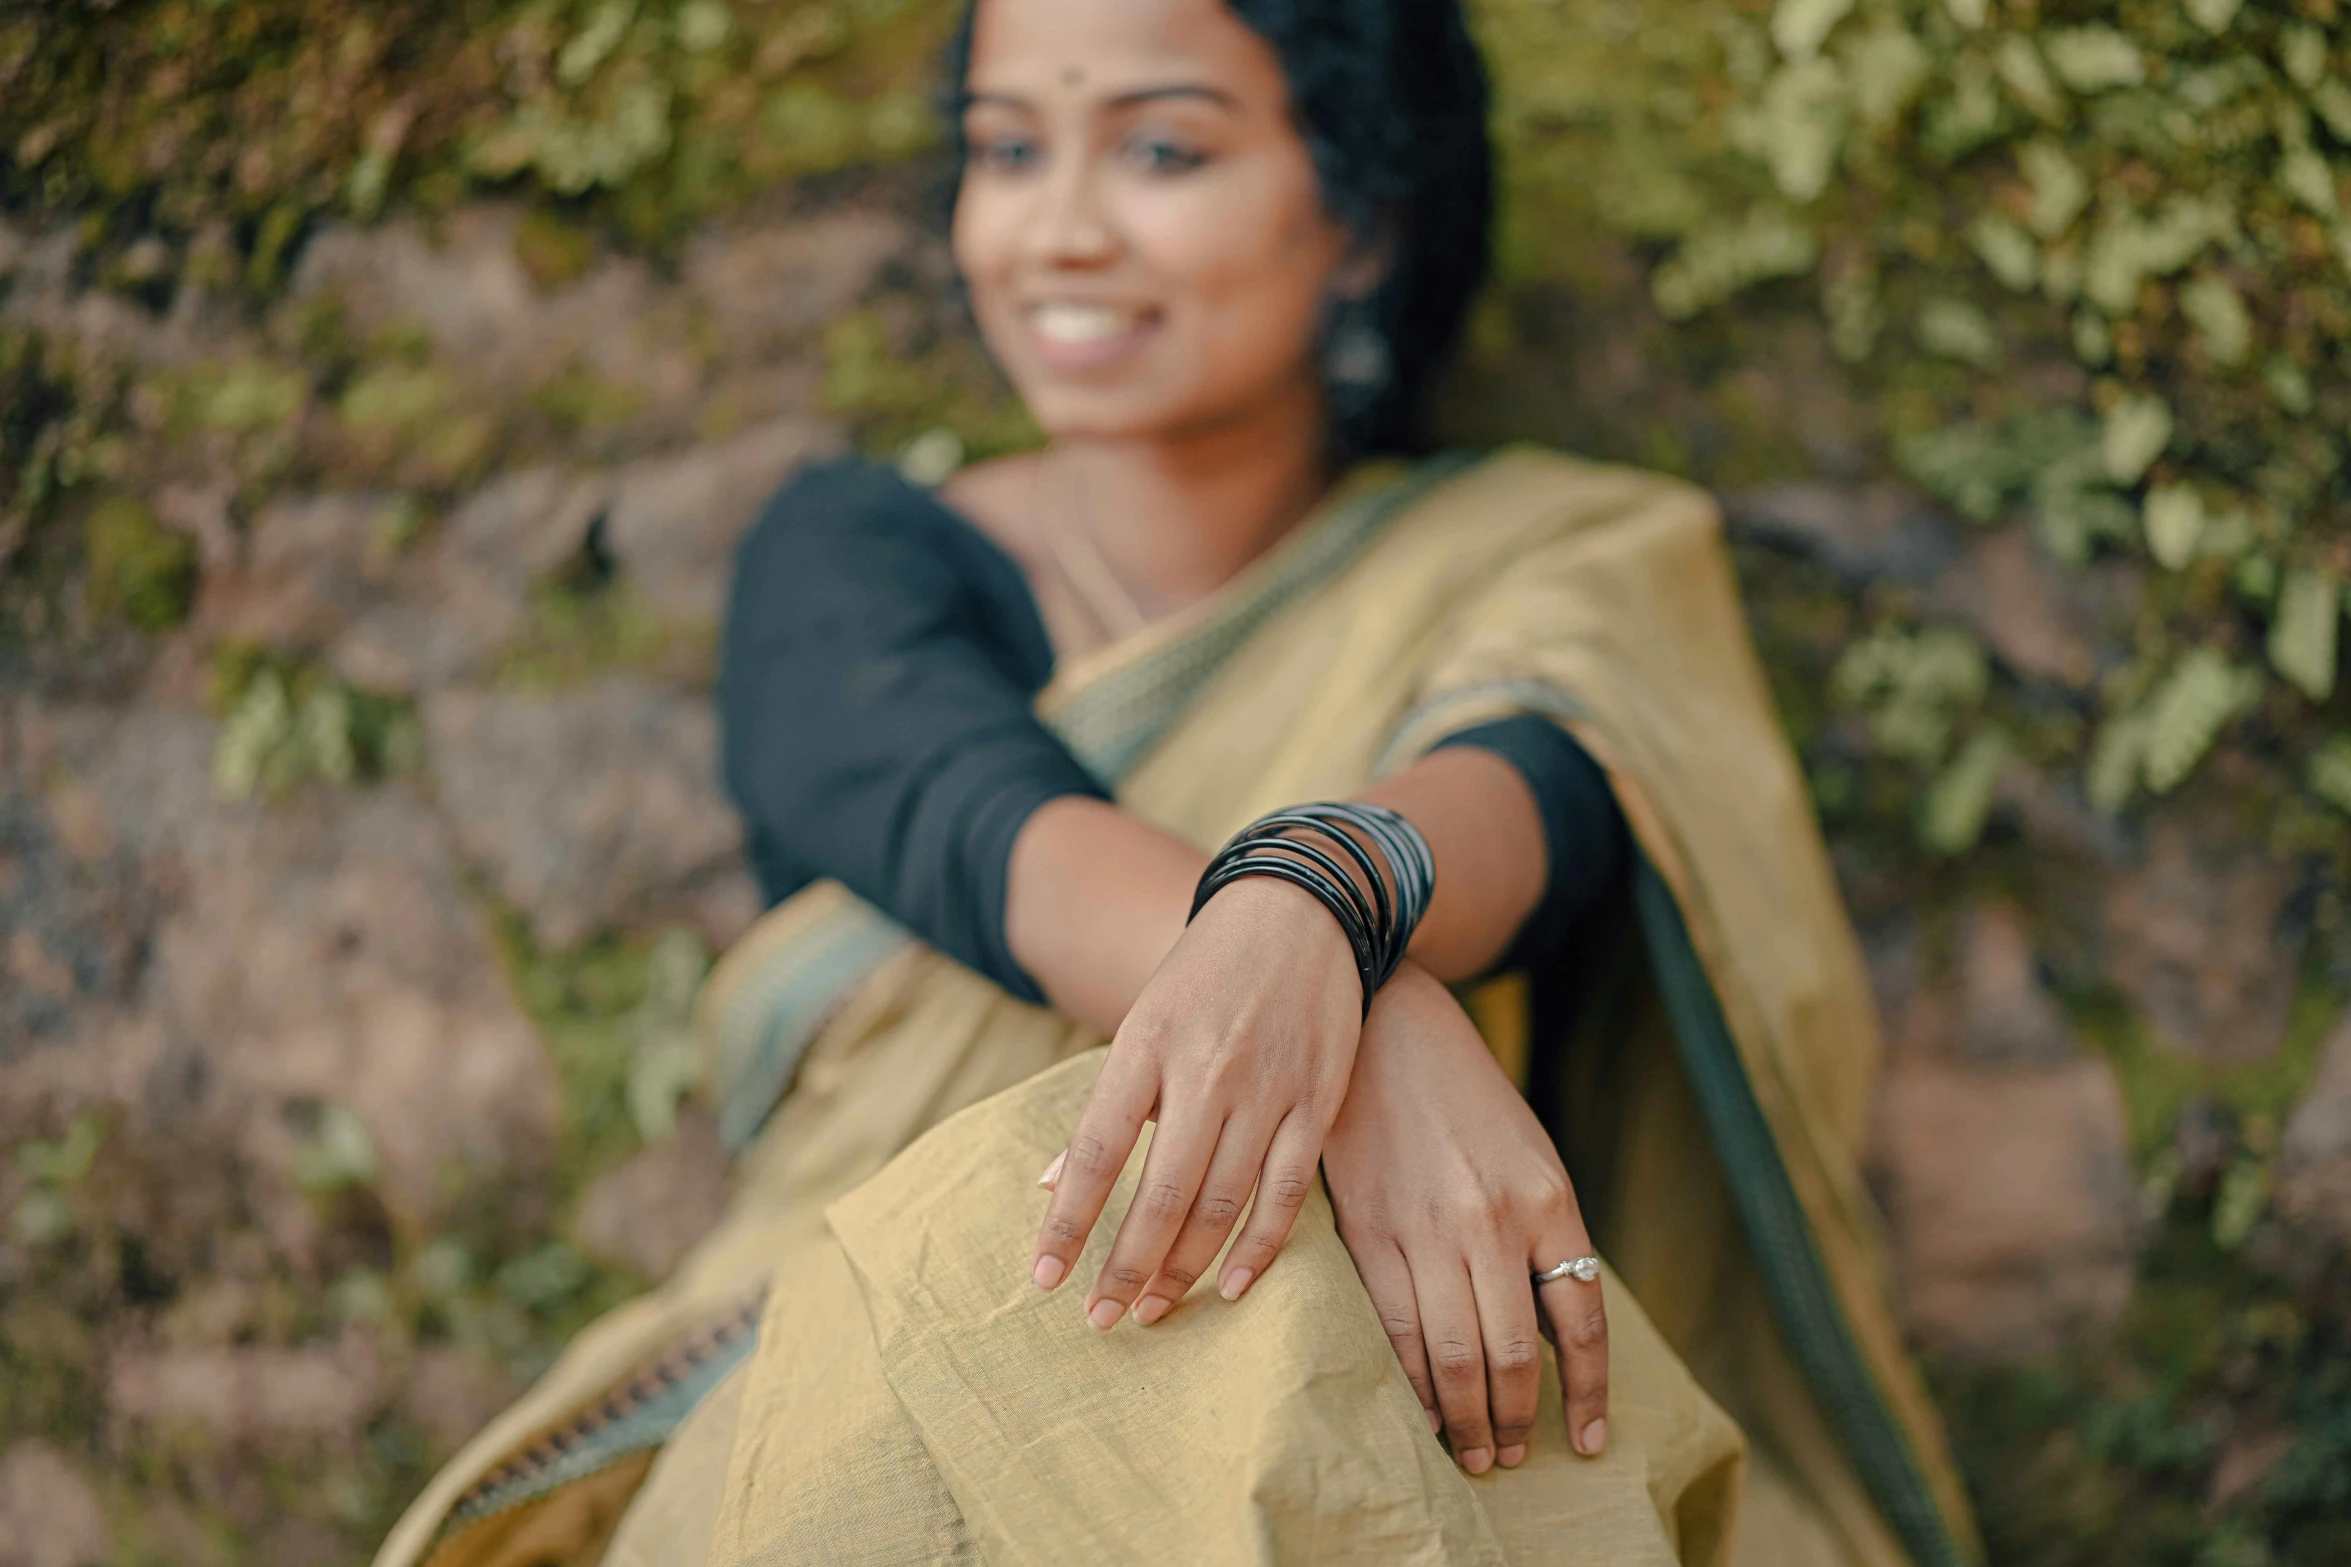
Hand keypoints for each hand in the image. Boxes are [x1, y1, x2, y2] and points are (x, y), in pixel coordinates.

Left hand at [1031, 875, 1361, 1326]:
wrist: (1300, 914)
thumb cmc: (1206, 977)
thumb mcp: (1142, 1023)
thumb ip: (1108, 1106)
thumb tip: (1052, 1185)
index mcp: (1145, 1045)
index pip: (1096, 1151)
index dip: (1069, 1221)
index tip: (1044, 1279)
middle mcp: (1205, 1070)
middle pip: (1160, 1193)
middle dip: (1125, 1268)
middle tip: (1100, 1320)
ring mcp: (1266, 1088)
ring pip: (1220, 1203)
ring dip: (1182, 1268)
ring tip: (1151, 1309)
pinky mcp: (1317, 1102)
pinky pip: (1286, 1192)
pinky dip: (1259, 1248)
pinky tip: (1230, 1288)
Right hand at [1322, 962, 1609, 1473]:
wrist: (1387, 1030)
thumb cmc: (1466, 1099)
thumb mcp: (1529, 1157)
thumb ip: (1544, 1238)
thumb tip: (1549, 1333)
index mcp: (1548, 1199)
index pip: (1580, 1322)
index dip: (1587, 1391)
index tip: (1586, 1439)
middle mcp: (1492, 1220)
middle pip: (1512, 1354)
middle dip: (1513, 1420)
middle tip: (1509, 1459)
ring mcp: (1427, 1229)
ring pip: (1454, 1353)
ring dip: (1465, 1417)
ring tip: (1471, 1451)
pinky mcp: (1369, 1232)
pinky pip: (1395, 1329)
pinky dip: (1412, 1381)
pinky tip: (1423, 1410)